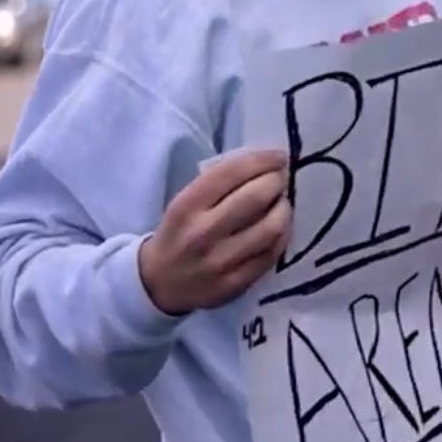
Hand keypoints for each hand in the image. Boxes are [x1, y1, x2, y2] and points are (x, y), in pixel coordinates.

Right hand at [138, 149, 293, 316]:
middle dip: (276, 181)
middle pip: (256, 197)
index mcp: (185, 207)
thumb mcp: (184, 204)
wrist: (157, 284)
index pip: (231, 173)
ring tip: (282, 202)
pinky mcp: (236, 283)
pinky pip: (272, 253)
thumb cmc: (177, 233)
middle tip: (282, 177)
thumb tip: (263, 166)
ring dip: (284, 208)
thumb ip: (217, 185)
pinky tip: (280, 226)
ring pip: (271, 227)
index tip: (278, 156)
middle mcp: (202, 233)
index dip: (262, 160)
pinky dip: (282, 234)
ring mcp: (220, 262)